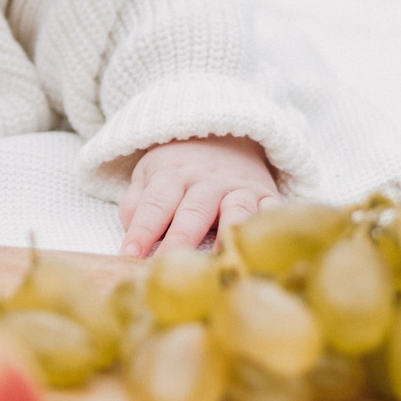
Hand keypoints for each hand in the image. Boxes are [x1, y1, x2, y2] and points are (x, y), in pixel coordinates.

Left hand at [118, 135, 279, 257]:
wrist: (226, 134)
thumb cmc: (179, 166)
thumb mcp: (150, 173)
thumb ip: (136, 203)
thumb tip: (131, 240)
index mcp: (173, 175)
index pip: (155, 204)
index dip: (142, 230)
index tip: (129, 255)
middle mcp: (207, 182)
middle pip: (193, 211)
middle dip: (179, 239)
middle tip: (167, 266)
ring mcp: (238, 188)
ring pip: (235, 211)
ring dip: (227, 234)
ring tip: (219, 260)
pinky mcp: (266, 195)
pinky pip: (270, 211)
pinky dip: (267, 226)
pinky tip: (261, 244)